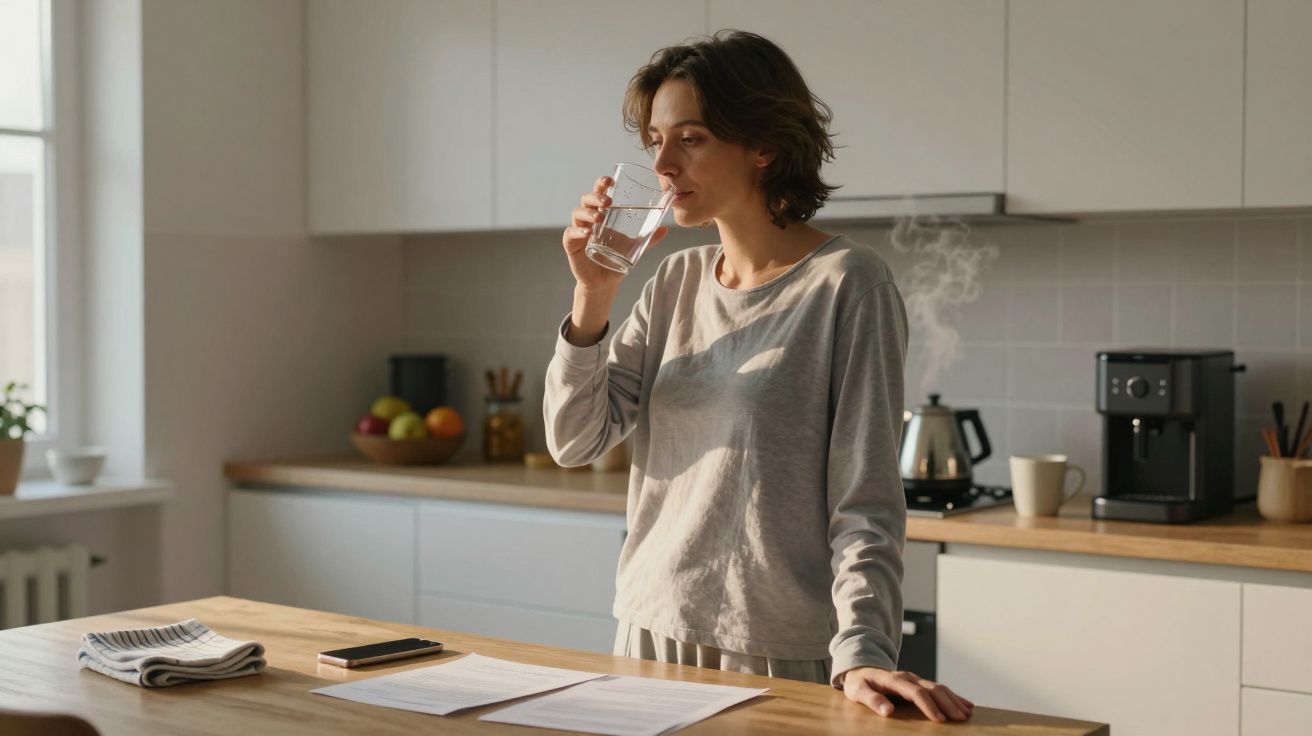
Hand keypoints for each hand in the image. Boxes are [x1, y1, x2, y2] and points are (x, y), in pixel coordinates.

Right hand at [561, 175, 667, 291]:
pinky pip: (570, 233)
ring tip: (600, 217)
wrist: (605, 282)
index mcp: (602, 214)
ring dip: (588, 212)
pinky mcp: (571, 245)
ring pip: (577, 213)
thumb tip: (665, 229)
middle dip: (596, 196)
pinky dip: (578, 231)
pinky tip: (588, 233)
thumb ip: (649, 238)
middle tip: (608, 201)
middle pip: (586, 199)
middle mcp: (588, 219)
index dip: (601, 184)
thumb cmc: (615, 260)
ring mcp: (579, 231)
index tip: (610, 180)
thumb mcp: (635, 247)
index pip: (599, 193)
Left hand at [840, 666, 973, 722]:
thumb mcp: (858, 691)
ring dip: (954, 700)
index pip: (915, 692)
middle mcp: (908, 677)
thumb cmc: (858, 683)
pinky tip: (966, 704)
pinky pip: (939, 688)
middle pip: (932, 689)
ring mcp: (915, 679)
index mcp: (893, 679)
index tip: (940, 720)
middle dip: (948, 704)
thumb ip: (871, 699)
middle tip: (961, 720)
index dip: (928, 706)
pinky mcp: (918, 683)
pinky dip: (953, 696)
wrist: (860, 669)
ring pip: (939, 688)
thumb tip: (888, 711)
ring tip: (966, 714)